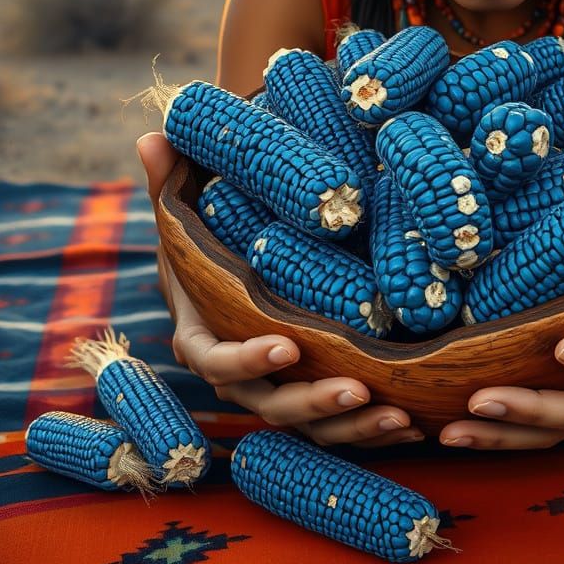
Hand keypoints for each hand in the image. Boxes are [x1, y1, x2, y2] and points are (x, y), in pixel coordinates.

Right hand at [137, 131, 422, 446]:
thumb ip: (169, 183)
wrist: (236, 267)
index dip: (246, 359)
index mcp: (201, 336)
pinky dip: (369, 427)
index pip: (213, 360)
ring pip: (308, 424)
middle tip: (358, 388)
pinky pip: (336, 423)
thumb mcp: (187, 211)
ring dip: (351, 426)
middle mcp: (239, 374)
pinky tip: (412, 422)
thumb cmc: (210, 238)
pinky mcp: (311, 393)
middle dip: (312, 401)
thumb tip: (151, 136)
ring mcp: (276, 389)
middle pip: (268, 403)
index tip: (288, 344)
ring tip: (398, 416)